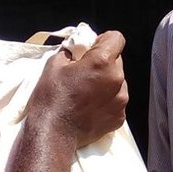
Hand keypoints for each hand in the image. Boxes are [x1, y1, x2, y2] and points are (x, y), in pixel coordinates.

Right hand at [28, 30, 127, 146]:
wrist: (54, 133)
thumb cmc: (51, 98)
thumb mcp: (54, 64)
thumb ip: (71, 52)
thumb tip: (76, 50)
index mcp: (102, 62)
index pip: (116, 38)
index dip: (104, 40)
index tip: (92, 48)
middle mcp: (117, 80)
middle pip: (117, 61)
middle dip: (103, 63)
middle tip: (84, 73)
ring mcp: (121, 100)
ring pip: (118, 82)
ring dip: (106, 83)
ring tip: (86, 92)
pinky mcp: (119, 117)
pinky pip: (117, 100)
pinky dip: (106, 101)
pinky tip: (90, 106)